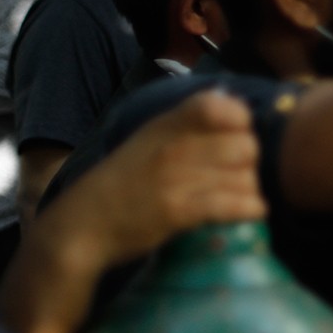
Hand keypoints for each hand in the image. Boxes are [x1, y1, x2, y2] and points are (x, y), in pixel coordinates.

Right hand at [0, 89, 264, 332]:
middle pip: (246, 146)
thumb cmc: (122, 183)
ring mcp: (176, 179)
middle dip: (250, 164)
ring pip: (246, 178)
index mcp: (167, 124)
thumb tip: (238, 108)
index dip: (242, 122)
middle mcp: (173, 146)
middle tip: (237, 177)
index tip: (236, 138)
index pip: (223, 107)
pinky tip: (248, 212)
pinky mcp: (179, 211)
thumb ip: (187, 123)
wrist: (82, 225)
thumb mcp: (150, 139)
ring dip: (249, 191)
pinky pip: (234, 205)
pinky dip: (250, 210)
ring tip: (236, 199)